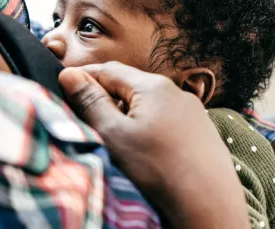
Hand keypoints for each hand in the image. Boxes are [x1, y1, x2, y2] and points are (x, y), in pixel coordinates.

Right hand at [59, 62, 249, 228]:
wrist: (209, 205)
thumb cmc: (158, 169)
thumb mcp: (114, 135)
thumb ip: (91, 102)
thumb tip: (69, 74)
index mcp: (153, 86)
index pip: (108, 69)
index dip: (84, 77)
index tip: (64, 88)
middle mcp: (176, 92)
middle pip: (130, 86)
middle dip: (106, 97)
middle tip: (85, 118)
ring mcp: (192, 112)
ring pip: (149, 105)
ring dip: (128, 115)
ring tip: (114, 139)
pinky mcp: (202, 132)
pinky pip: (167, 121)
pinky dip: (149, 128)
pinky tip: (145, 151)